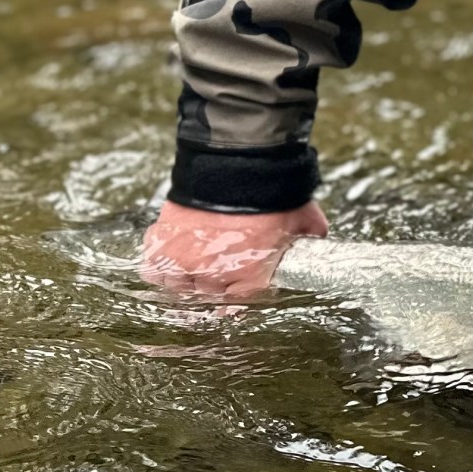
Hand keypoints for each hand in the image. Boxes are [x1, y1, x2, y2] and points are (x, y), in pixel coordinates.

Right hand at [139, 199, 325, 301]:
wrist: (238, 166)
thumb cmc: (275, 195)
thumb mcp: (304, 219)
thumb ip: (310, 235)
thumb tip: (319, 236)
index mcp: (249, 278)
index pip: (239, 306)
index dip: (238, 303)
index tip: (236, 295)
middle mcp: (214, 275)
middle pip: (208, 296)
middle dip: (214, 287)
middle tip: (217, 272)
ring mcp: (185, 260)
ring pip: (178, 286)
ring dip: (184, 280)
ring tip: (190, 269)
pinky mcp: (163, 240)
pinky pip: (153, 267)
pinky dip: (159, 265)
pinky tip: (169, 259)